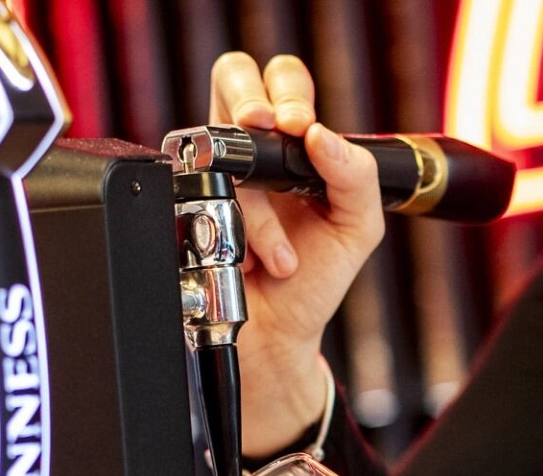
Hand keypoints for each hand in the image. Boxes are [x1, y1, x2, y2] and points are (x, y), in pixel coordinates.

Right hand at [209, 52, 386, 454]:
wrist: (276, 333)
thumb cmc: (314, 277)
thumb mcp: (357, 227)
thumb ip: (356, 175)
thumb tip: (323, 136)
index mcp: (293, 142)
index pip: (284, 80)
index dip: (287, 90)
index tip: (299, 126)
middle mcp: (248, 148)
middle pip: (232, 75)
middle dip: (249, 98)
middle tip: (267, 128)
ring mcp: (211, 173)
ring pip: (214, 145)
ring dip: (256, 204)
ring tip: (281, 253)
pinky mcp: (184, 206)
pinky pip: (197, 197)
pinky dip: (235, 236)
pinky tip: (253, 262)